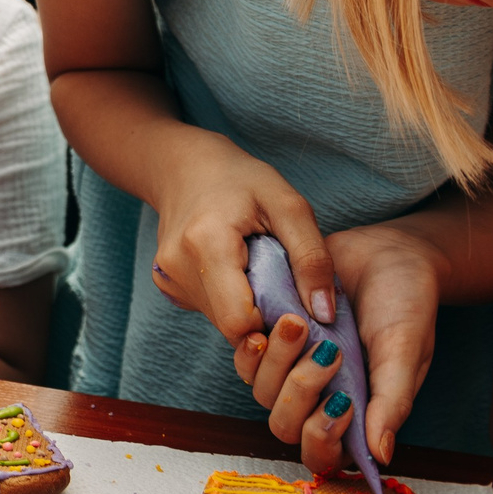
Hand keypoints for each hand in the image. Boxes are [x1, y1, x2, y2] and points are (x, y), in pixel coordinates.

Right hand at [146, 134, 334, 344]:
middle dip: (267, 319)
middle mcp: (178, 268)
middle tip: (287, 288)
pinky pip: (211, 311)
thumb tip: (324, 315)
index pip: (240, 321)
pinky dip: (233, 302)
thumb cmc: (242, 180)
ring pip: (222, 323)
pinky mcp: (168, 285)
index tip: (298, 310)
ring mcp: (168, 279)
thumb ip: (312, 258)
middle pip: (232, 327)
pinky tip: (240, 273)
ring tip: (262, 273)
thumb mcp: (289, 206)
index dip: (274, 325)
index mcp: (206, 244)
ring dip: (251, 310)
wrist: (185, 167)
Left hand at [232, 224, 439, 473]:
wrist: (386, 252)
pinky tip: (276, 318)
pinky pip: (246, 355)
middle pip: (284, 425)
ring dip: (278, 362)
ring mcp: (292, 367)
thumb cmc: (405, 305)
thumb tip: (380, 455)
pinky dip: (255, 343)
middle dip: (298, 393)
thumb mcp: (404, 350)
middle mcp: (320, 395)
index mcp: (356, 410)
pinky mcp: (271, 337)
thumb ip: (392, 401)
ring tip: (301, 323)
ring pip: (260, 390)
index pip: (323, 454)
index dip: (321, 443)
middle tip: (327, 351)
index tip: (340, 406)